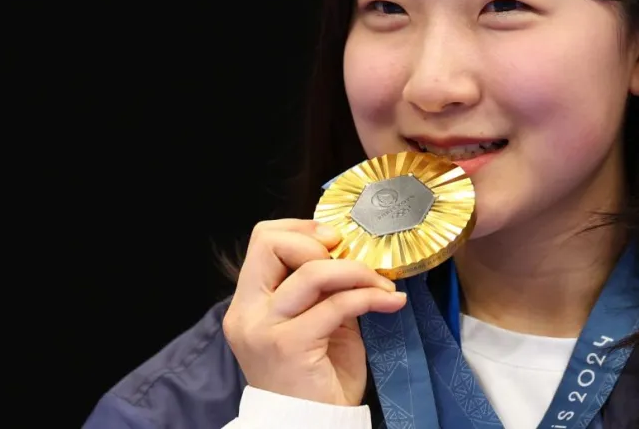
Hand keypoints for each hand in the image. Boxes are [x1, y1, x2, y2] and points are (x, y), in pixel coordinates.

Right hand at [222, 218, 406, 405]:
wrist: (311, 426)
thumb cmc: (315, 377)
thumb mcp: (313, 321)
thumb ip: (320, 287)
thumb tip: (350, 250)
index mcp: (248, 302)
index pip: (263, 239)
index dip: (301, 229)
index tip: (334, 241)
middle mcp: (248, 312)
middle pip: (271, 243)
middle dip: (318, 241)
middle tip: (352, 260)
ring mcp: (265, 329)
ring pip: (312, 271)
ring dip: (357, 271)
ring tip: (382, 283)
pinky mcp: (290, 346)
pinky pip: (337, 304)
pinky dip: (371, 297)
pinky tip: (390, 302)